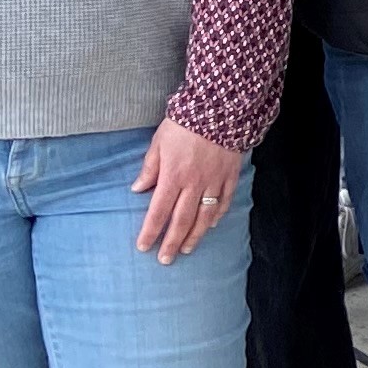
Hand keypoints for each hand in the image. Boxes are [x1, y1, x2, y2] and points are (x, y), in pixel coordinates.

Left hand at [134, 117, 245, 263]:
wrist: (221, 108)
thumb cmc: (184, 123)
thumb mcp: (159, 142)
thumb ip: (149, 168)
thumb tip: (138, 189)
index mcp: (173, 175)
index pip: (159, 211)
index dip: (151, 231)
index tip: (144, 246)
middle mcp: (194, 184)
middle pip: (181, 220)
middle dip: (171, 242)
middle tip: (165, 259)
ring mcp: (214, 182)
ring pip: (204, 217)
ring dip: (194, 236)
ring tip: (186, 249)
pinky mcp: (230, 177)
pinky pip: (224, 202)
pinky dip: (217, 217)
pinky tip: (211, 226)